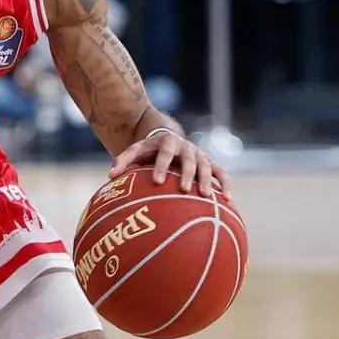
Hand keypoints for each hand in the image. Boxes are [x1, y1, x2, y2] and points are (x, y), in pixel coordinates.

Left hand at [109, 127, 230, 199]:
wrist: (168, 137)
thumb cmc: (149, 150)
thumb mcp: (135, 150)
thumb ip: (123, 161)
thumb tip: (110, 176)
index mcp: (166, 143)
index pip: (163, 154)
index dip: (161, 166)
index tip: (156, 181)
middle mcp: (186, 147)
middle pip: (188, 159)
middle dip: (186, 174)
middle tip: (184, 189)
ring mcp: (200, 155)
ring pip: (207, 166)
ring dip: (207, 180)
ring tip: (206, 197)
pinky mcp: (210, 163)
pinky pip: (221, 173)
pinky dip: (226, 184)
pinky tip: (228, 200)